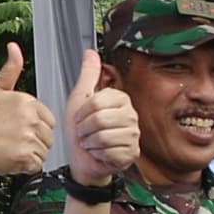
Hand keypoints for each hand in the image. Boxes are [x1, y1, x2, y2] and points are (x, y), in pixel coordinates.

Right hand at [0, 44, 58, 181]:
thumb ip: (10, 70)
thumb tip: (14, 47)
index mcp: (27, 101)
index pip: (48, 120)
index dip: (33, 127)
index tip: (15, 128)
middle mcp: (30, 117)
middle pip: (48, 136)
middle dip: (34, 141)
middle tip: (11, 139)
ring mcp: (28, 137)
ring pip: (44, 151)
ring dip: (30, 154)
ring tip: (10, 148)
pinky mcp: (25, 156)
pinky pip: (37, 165)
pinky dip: (26, 166)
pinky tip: (11, 158)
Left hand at [61, 52, 138, 183]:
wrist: (82, 161)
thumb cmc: (80, 132)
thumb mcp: (80, 99)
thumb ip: (88, 75)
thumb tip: (91, 52)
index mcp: (120, 100)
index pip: (97, 101)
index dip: (82, 112)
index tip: (81, 118)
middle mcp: (131, 115)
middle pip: (100, 119)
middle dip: (85, 129)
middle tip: (85, 132)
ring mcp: (133, 135)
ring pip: (104, 136)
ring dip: (91, 142)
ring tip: (92, 142)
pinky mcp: (132, 152)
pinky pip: (110, 151)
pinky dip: (99, 154)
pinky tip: (100, 153)